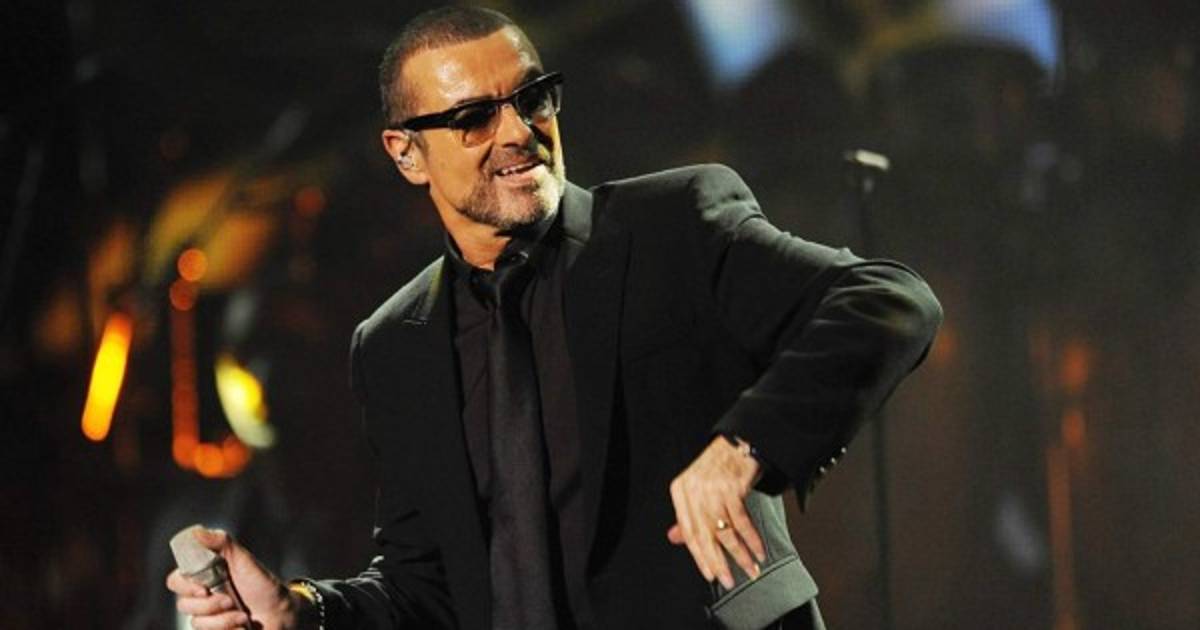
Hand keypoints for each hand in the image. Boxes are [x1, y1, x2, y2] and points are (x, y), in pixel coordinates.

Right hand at [165, 527, 304, 629]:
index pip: (176, 581)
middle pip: (183, 605)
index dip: (183, 585)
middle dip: (209, 605)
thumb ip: (221, 543)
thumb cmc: (263, 585)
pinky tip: (242, 626)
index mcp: (205, 577)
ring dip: (222, 620)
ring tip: (242, 615)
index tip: (201, 588)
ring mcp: (209, 618)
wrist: (282, 613)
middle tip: (230, 600)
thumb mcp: (244, 559)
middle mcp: (203, 598)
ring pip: (196, 623)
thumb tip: (197, 532)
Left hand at [667, 436, 765, 588]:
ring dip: (740, 555)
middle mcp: (694, 490)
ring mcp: (712, 488)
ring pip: (725, 531)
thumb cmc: (719, 465)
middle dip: (718, 562)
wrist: (741, 440)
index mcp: (681, 491)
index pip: (688, 531)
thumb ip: (687, 514)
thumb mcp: (697, 488)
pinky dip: (752, 539)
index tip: (710, 575)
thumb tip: (674, 538)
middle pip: (704, 535)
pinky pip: (742, 521)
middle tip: (728, 580)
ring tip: (750, 569)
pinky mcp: (732, 487)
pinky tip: (758, 551)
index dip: (699, 557)